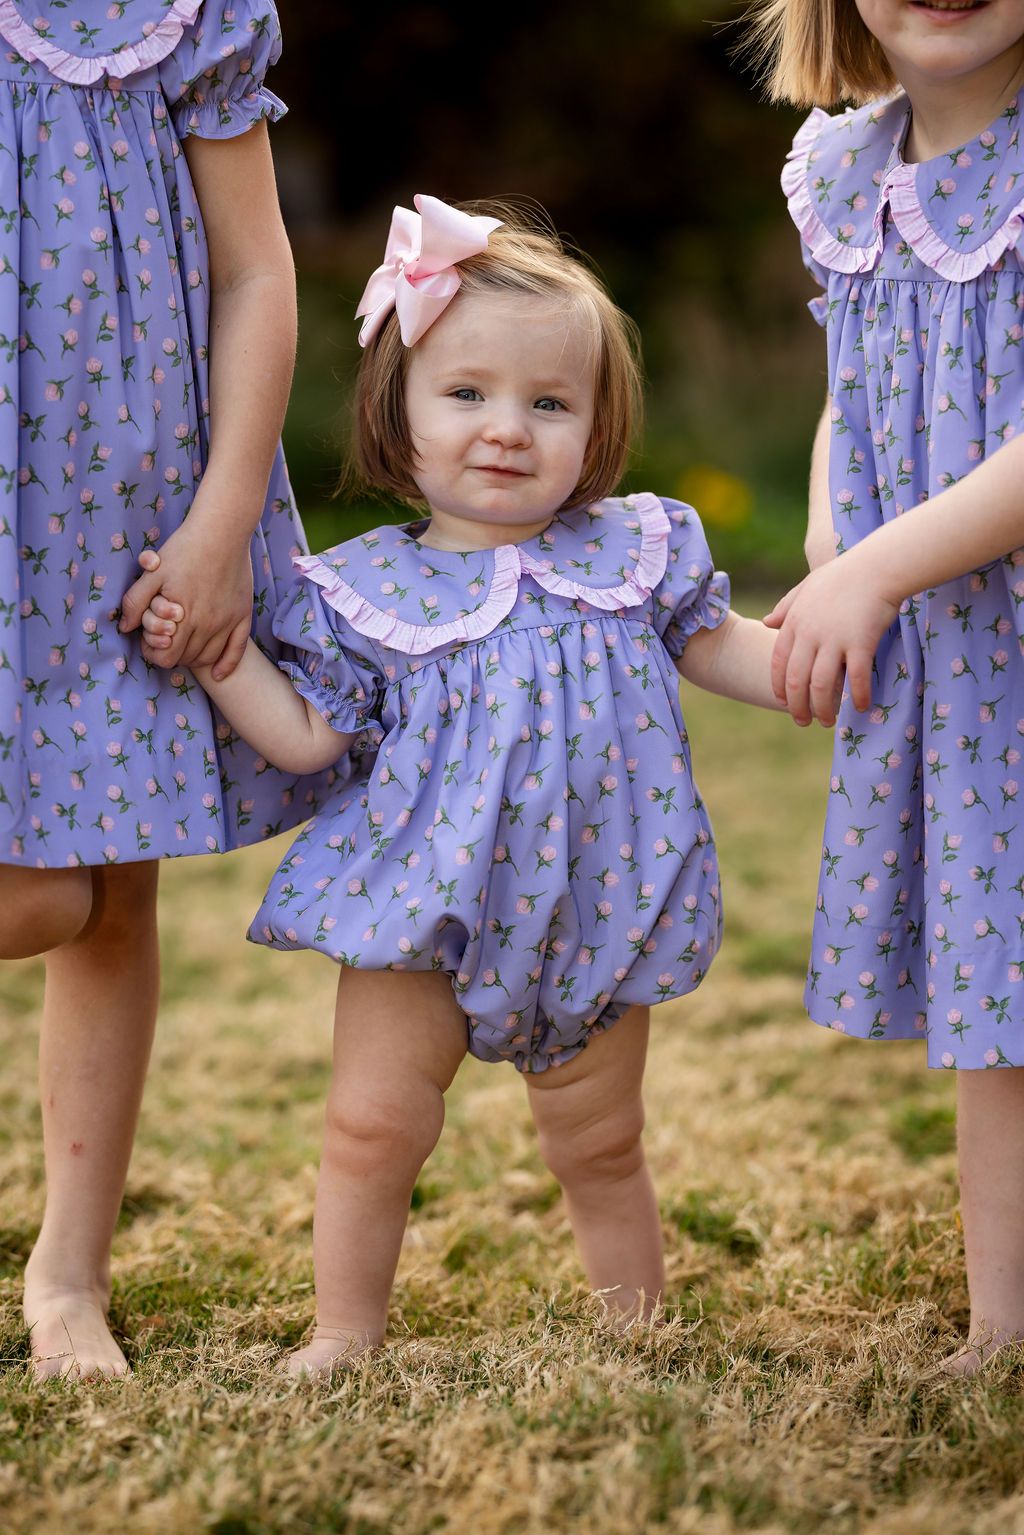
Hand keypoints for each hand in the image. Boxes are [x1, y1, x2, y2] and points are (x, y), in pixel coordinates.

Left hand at [120, 510, 254, 680]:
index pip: (167, 657)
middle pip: (187, 659)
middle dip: (173, 655)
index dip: (154, 655)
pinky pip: (237, 651)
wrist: (222, 532)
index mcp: (184, 617)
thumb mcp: (152, 573)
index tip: (151, 644)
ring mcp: (228, 622)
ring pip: (209, 657)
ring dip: (194, 658)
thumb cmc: (184, 548)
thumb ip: (136, 602)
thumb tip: (125, 627)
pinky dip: (226, 666)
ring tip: (185, 646)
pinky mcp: (243, 616)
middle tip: (166, 641)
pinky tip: (218, 674)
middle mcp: (208, 625)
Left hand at [763, 550, 900, 727]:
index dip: (780, 686)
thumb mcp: (806, 587)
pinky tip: (860, 707)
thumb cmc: (843, 575)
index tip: (784, 702)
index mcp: (794, 622)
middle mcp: (810, 634)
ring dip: (822, 708)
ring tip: (827, 722)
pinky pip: (855, 679)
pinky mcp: (860, 643)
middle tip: (802, 722)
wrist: (877, 566)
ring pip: (820, 685)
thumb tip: (766, 622)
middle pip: (796, 680)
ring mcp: (834, 639)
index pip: (778, 662)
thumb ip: (785, 607)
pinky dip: (856, 696)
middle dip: (797, 707)